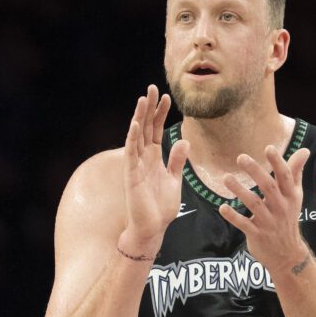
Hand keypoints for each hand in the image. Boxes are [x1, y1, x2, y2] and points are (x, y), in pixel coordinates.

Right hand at [120, 85, 188, 256]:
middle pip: (146, 127)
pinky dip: (133, 138)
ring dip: (140, 116)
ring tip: (144, 98)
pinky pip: (131, 152)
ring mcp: (136, 165)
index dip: (161, 113)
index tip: (167, 96)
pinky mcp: (131, 175)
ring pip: (137, 135)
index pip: (156, 130)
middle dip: (150, 108)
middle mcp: (143, 158)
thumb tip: (184, 141)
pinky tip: (137, 123)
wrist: (152, 228)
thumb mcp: (174, 180)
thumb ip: (177, 161)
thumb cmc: (161, 207)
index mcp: (154, 158)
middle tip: (153, 87)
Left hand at [220, 144, 313, 273]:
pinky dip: (233, 216)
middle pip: (268, 187)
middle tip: (240, 157)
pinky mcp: (257, 235)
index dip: (277, 162)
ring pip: (254, 204)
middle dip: (255, 172)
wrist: (287, 255)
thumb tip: (305, 150)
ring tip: (226, 178)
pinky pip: (244, 224)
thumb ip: (295, 173)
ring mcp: (269, 222)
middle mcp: (281, 208)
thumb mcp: (295, 197)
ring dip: (240, 190)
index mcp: (290, 197)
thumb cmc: (288, 219)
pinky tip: (222, 207)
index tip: (268, 147)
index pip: (285, 176)